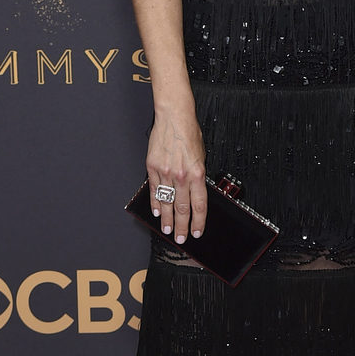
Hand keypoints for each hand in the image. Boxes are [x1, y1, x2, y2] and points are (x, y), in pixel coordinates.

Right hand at [146, 110, 206, 243]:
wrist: (174, 116)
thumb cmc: (189, 132)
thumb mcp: (202, 155)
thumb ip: (198, 175)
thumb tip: (196, 191)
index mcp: (197, 173)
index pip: (199, 205)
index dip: (198, 221)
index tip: (197, 232)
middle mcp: (181, 175)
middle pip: (183, 208)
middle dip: (182, 226)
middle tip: (181, 239)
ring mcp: (165, 172)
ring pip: (167, 202)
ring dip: (168, 219)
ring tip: (168, 231)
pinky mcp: (152, 167)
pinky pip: (154, 191)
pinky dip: (156, 204)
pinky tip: (158, 213)